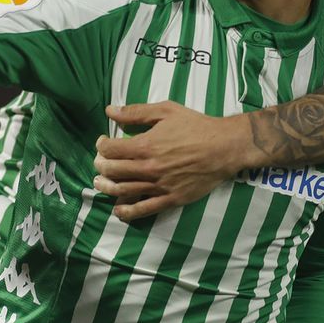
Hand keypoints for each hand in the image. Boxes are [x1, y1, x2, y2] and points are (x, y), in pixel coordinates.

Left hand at [92, 101, 250, 221]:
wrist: (224, 147)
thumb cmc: (196, 126)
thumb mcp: (166, 110)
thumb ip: (136, 112)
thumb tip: (110, 111)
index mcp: (145, 145)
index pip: (110, 150)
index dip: (101, 145)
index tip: (102, 143)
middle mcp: (149, 168)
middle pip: (112, 171)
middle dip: (100, 166)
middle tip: (99, 162)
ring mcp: (159, 186)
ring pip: (123, 191)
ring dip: (106, 188)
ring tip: (100, 183)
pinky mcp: (170, 199)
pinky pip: (144, 209)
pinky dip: (127, 212)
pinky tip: (118, 210)